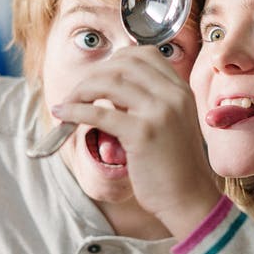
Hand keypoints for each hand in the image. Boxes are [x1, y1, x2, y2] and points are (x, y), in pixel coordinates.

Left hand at [52, 46, 221, 236]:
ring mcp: (160, 112)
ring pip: (110, 82)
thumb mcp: (170, 123)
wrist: (189, 198)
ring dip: (81, 89)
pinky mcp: (143, 133)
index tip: (98, 76)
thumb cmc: (175, 167)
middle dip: (94, 73)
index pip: (144, 54)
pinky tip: (64, 115)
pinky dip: (75, 110)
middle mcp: (173, 95)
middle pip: (123, 63)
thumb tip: (109, 89)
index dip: (115, 60)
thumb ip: (148, 103)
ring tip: (69, 103)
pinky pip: (100, 113)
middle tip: (78, 92)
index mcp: (181, 90)